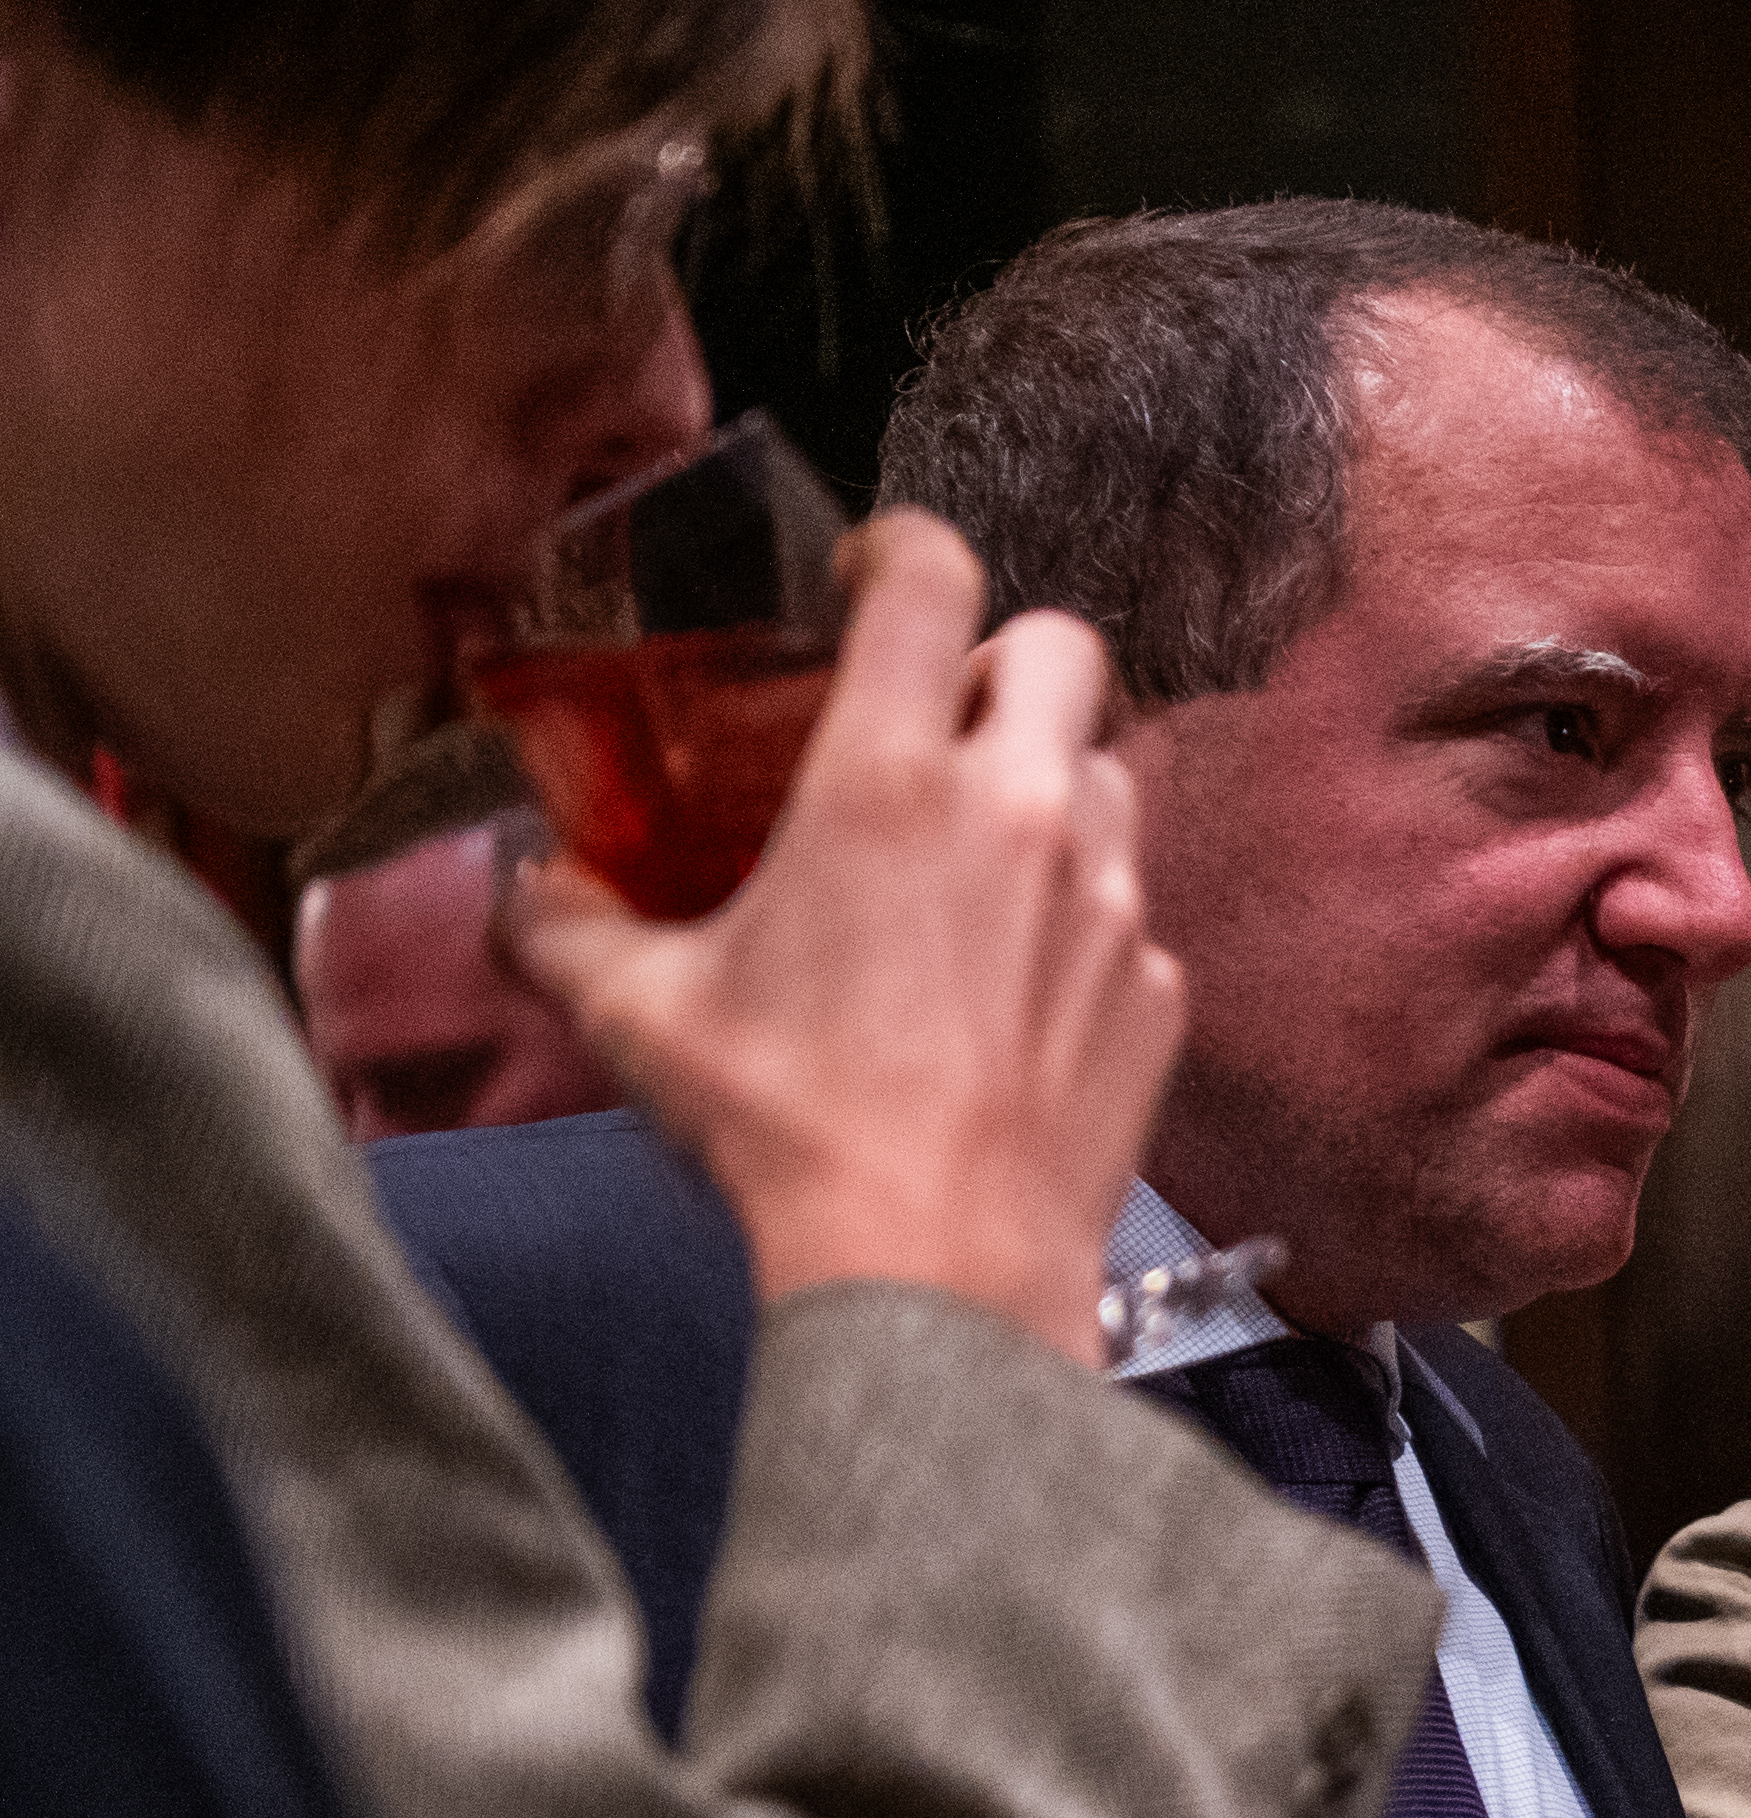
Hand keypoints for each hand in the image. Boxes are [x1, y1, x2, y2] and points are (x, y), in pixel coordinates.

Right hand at [515, 513, 1176, 1366]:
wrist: (938, 1268)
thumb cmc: (790, 1131)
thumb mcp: (637, 1011)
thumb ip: (564, 923)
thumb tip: (527, 889)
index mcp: (888, 781)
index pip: (931, 576)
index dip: (901, 548)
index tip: (870, 577)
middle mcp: (1022, 815)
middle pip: (1062, 646)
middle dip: (1000, 656)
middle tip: (936, 715)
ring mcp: (1110, 901)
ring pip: (1108, 774)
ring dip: (1048, 782)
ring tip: (973, 853)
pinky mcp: (1157, 989)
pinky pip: (1130, 912)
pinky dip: (1078, 921)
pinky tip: (1012, 986)